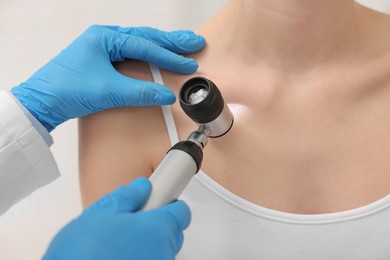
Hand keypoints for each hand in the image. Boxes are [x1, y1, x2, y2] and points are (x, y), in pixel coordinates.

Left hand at [11, 25, 204, 130]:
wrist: (41, 102)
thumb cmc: (66, 91)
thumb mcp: (108, 91)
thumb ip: (140, 92)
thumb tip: (167, 95)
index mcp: (105, 37)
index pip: (145, 45)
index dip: (169, 56)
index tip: (189, 64)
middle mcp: (105, 38)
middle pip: (145, 37)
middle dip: (171, 41)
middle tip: (195, 42)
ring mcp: (103, 48)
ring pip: (140, 43)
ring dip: (162, 46)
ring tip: (184, 45)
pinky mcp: (102, 60)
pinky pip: (132, 53)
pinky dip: (149, 54)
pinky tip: (160, 55)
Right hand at [43, 177, 190, 259]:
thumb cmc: (82, 253)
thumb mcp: (101, 213)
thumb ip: (128, 196)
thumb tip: (141, 187)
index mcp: (158, 228)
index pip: (181, 212)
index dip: (169, 203)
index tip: (159, 200)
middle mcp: (164, 251)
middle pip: (172, 232)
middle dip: (156, 225)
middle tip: (131, 223)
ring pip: (161, 251)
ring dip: (147, 245)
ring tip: (119, 244)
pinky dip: (141, 259)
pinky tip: (119, 258)